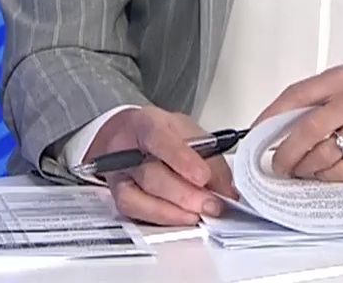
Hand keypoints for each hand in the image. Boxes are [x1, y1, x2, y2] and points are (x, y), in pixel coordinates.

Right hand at [88, 106, 236, 225]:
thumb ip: (208, 156)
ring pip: (139, 199)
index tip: (203, 177)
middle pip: (151, 176)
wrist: (128, 138)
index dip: (181, 160)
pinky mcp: (117, 197)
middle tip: (211, 205)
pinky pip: (135, 214)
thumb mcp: (188, 132)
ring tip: (201, 214)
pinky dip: (163, 218)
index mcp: (146, 124)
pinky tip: (183, 218)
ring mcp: (118, 176)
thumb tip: (226, 189)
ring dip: (175, 211)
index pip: (159, 139)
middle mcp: (125, 150)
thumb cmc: (161, 134)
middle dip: (185, 194)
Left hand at [253, 65, 342, 181]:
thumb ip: (310, 103)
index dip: (271, 116)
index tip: (256, 133)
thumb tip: (269, 128)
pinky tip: (322, 172)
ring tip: (299, 169)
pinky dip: (326, 175)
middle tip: (277, 163)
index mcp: (341, 78)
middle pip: (309, 129)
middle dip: (286, 151)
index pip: (297, 95)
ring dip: (305, 167)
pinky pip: (342, 171)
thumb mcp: (341, 89)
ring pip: (324, 154)